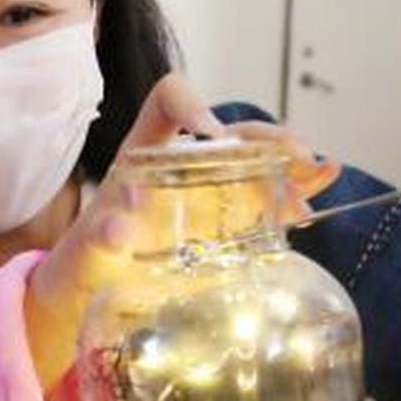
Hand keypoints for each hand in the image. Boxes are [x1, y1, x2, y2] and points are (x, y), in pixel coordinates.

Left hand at [25, 76, 340, 381]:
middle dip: (265, 137)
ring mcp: (206, 192)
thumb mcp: (84, 256)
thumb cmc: (80, 268)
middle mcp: (181, 166)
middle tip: (296, 155)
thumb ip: (98, 241)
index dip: (191, 104)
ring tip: (318, 172)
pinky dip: (294, 189)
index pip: (167, 102)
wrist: (89, 299)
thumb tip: (118, 225)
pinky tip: (320, 187)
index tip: (212, 134)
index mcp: (142, 158)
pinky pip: (264, 196)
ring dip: (288, 162)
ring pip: (255, 160)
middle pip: (230, 131)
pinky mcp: (224, 223)